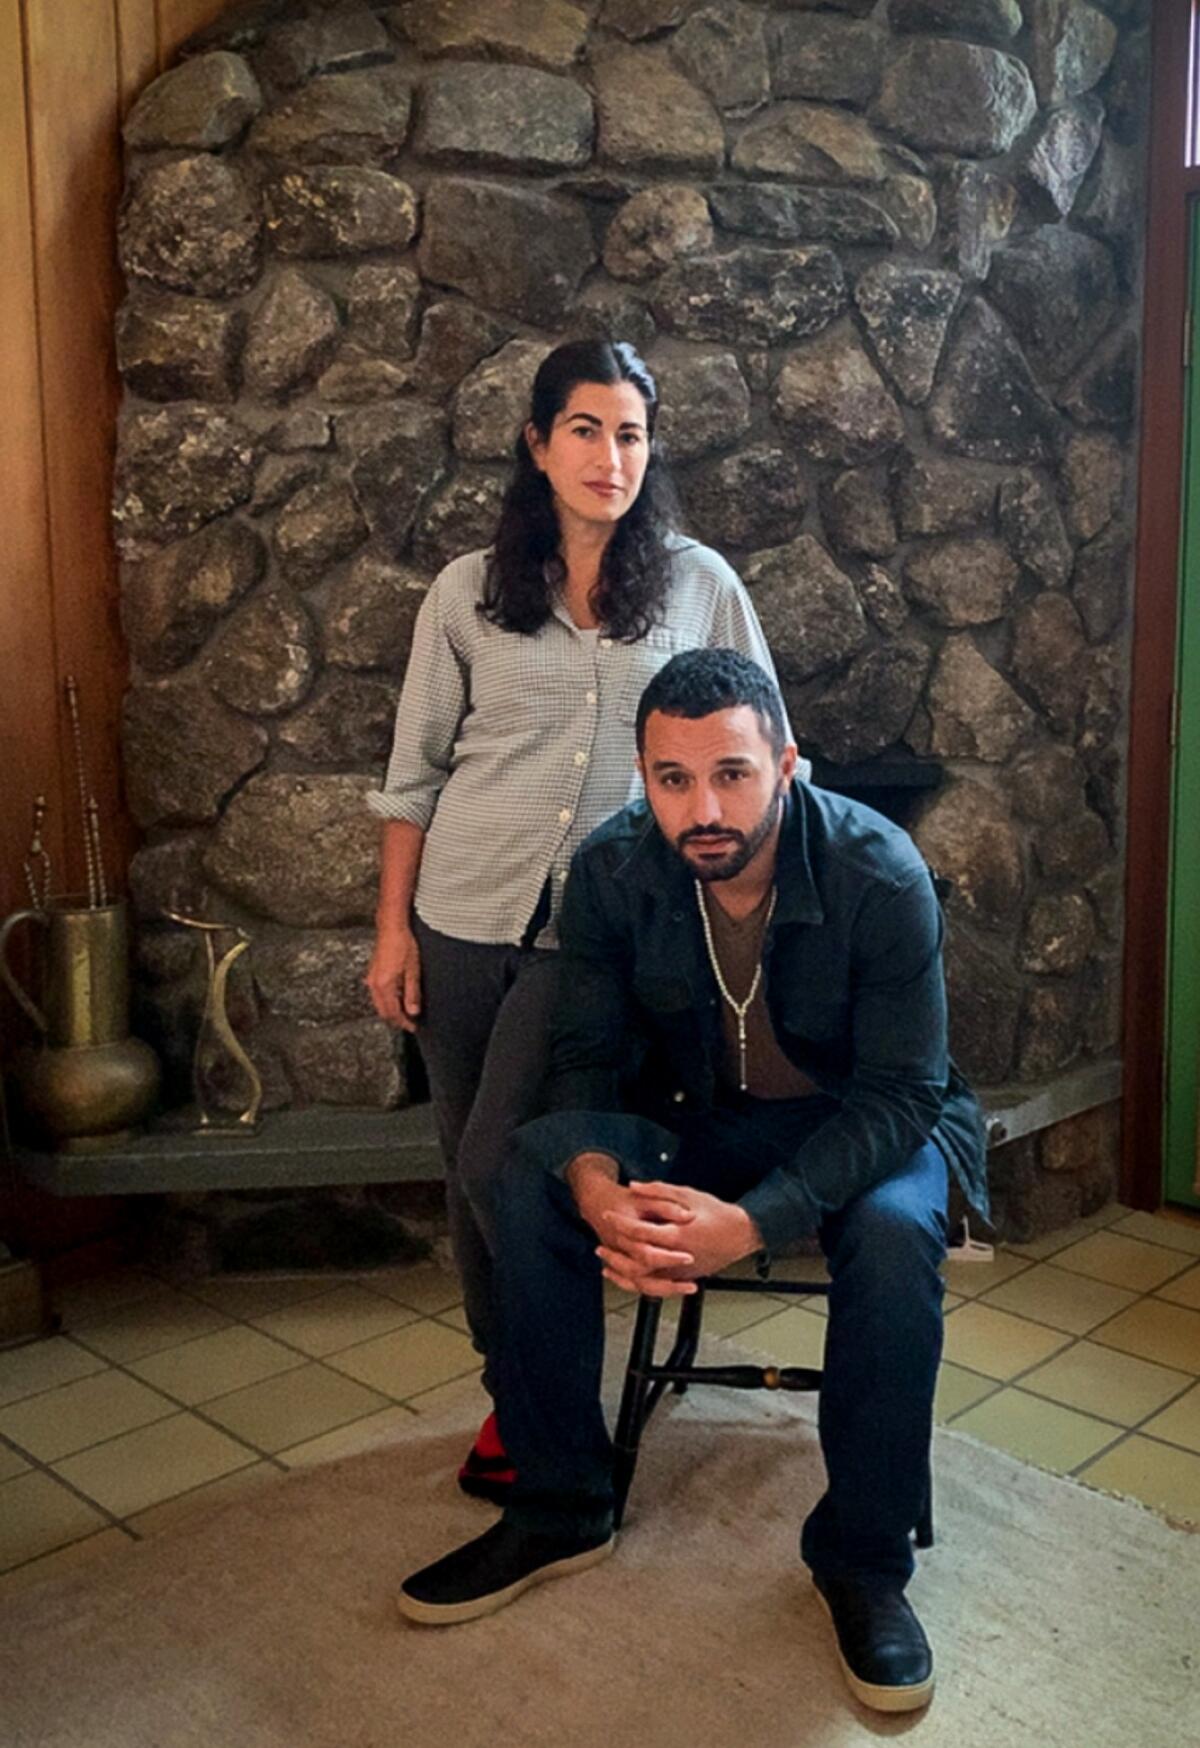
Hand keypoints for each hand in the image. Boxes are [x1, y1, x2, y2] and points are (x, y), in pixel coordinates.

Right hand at [365, 927, 421, 1031]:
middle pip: (383, 1011)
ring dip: (391, 1010)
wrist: (392, 927)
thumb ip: (412, 993)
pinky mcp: (372, 973)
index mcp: (384, 985)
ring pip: (379, 1003)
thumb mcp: (413, 971)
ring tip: (406, 1011)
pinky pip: (377, 994)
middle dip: (396, 1019)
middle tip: (410, 1023)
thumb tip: (413, 1012)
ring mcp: (371, 979)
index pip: (393, 1013)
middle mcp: (374, 984)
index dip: (403, 1023)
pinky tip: (397, 997)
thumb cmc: (403, 944)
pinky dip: (387, 1000)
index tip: (413, 1027)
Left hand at [596, 1182, 761, 1298]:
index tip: (608, 1216)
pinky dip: (638, 1282)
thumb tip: (634, 1187)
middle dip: (615, 1254)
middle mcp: (677, 1256)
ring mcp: (682, 1271)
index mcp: (676, 1234)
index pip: (639, 1231)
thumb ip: (658, 1190)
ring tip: (607, 1265)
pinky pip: (657, 1285)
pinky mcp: (685, 1277)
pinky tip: (628, 1275)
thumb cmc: (718, 1213)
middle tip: (600, 1247)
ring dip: (622, 1273)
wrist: (742, 1234)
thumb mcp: (688, 1194)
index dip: (620, 1223)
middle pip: (636, 1262)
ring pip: (645, 1280)